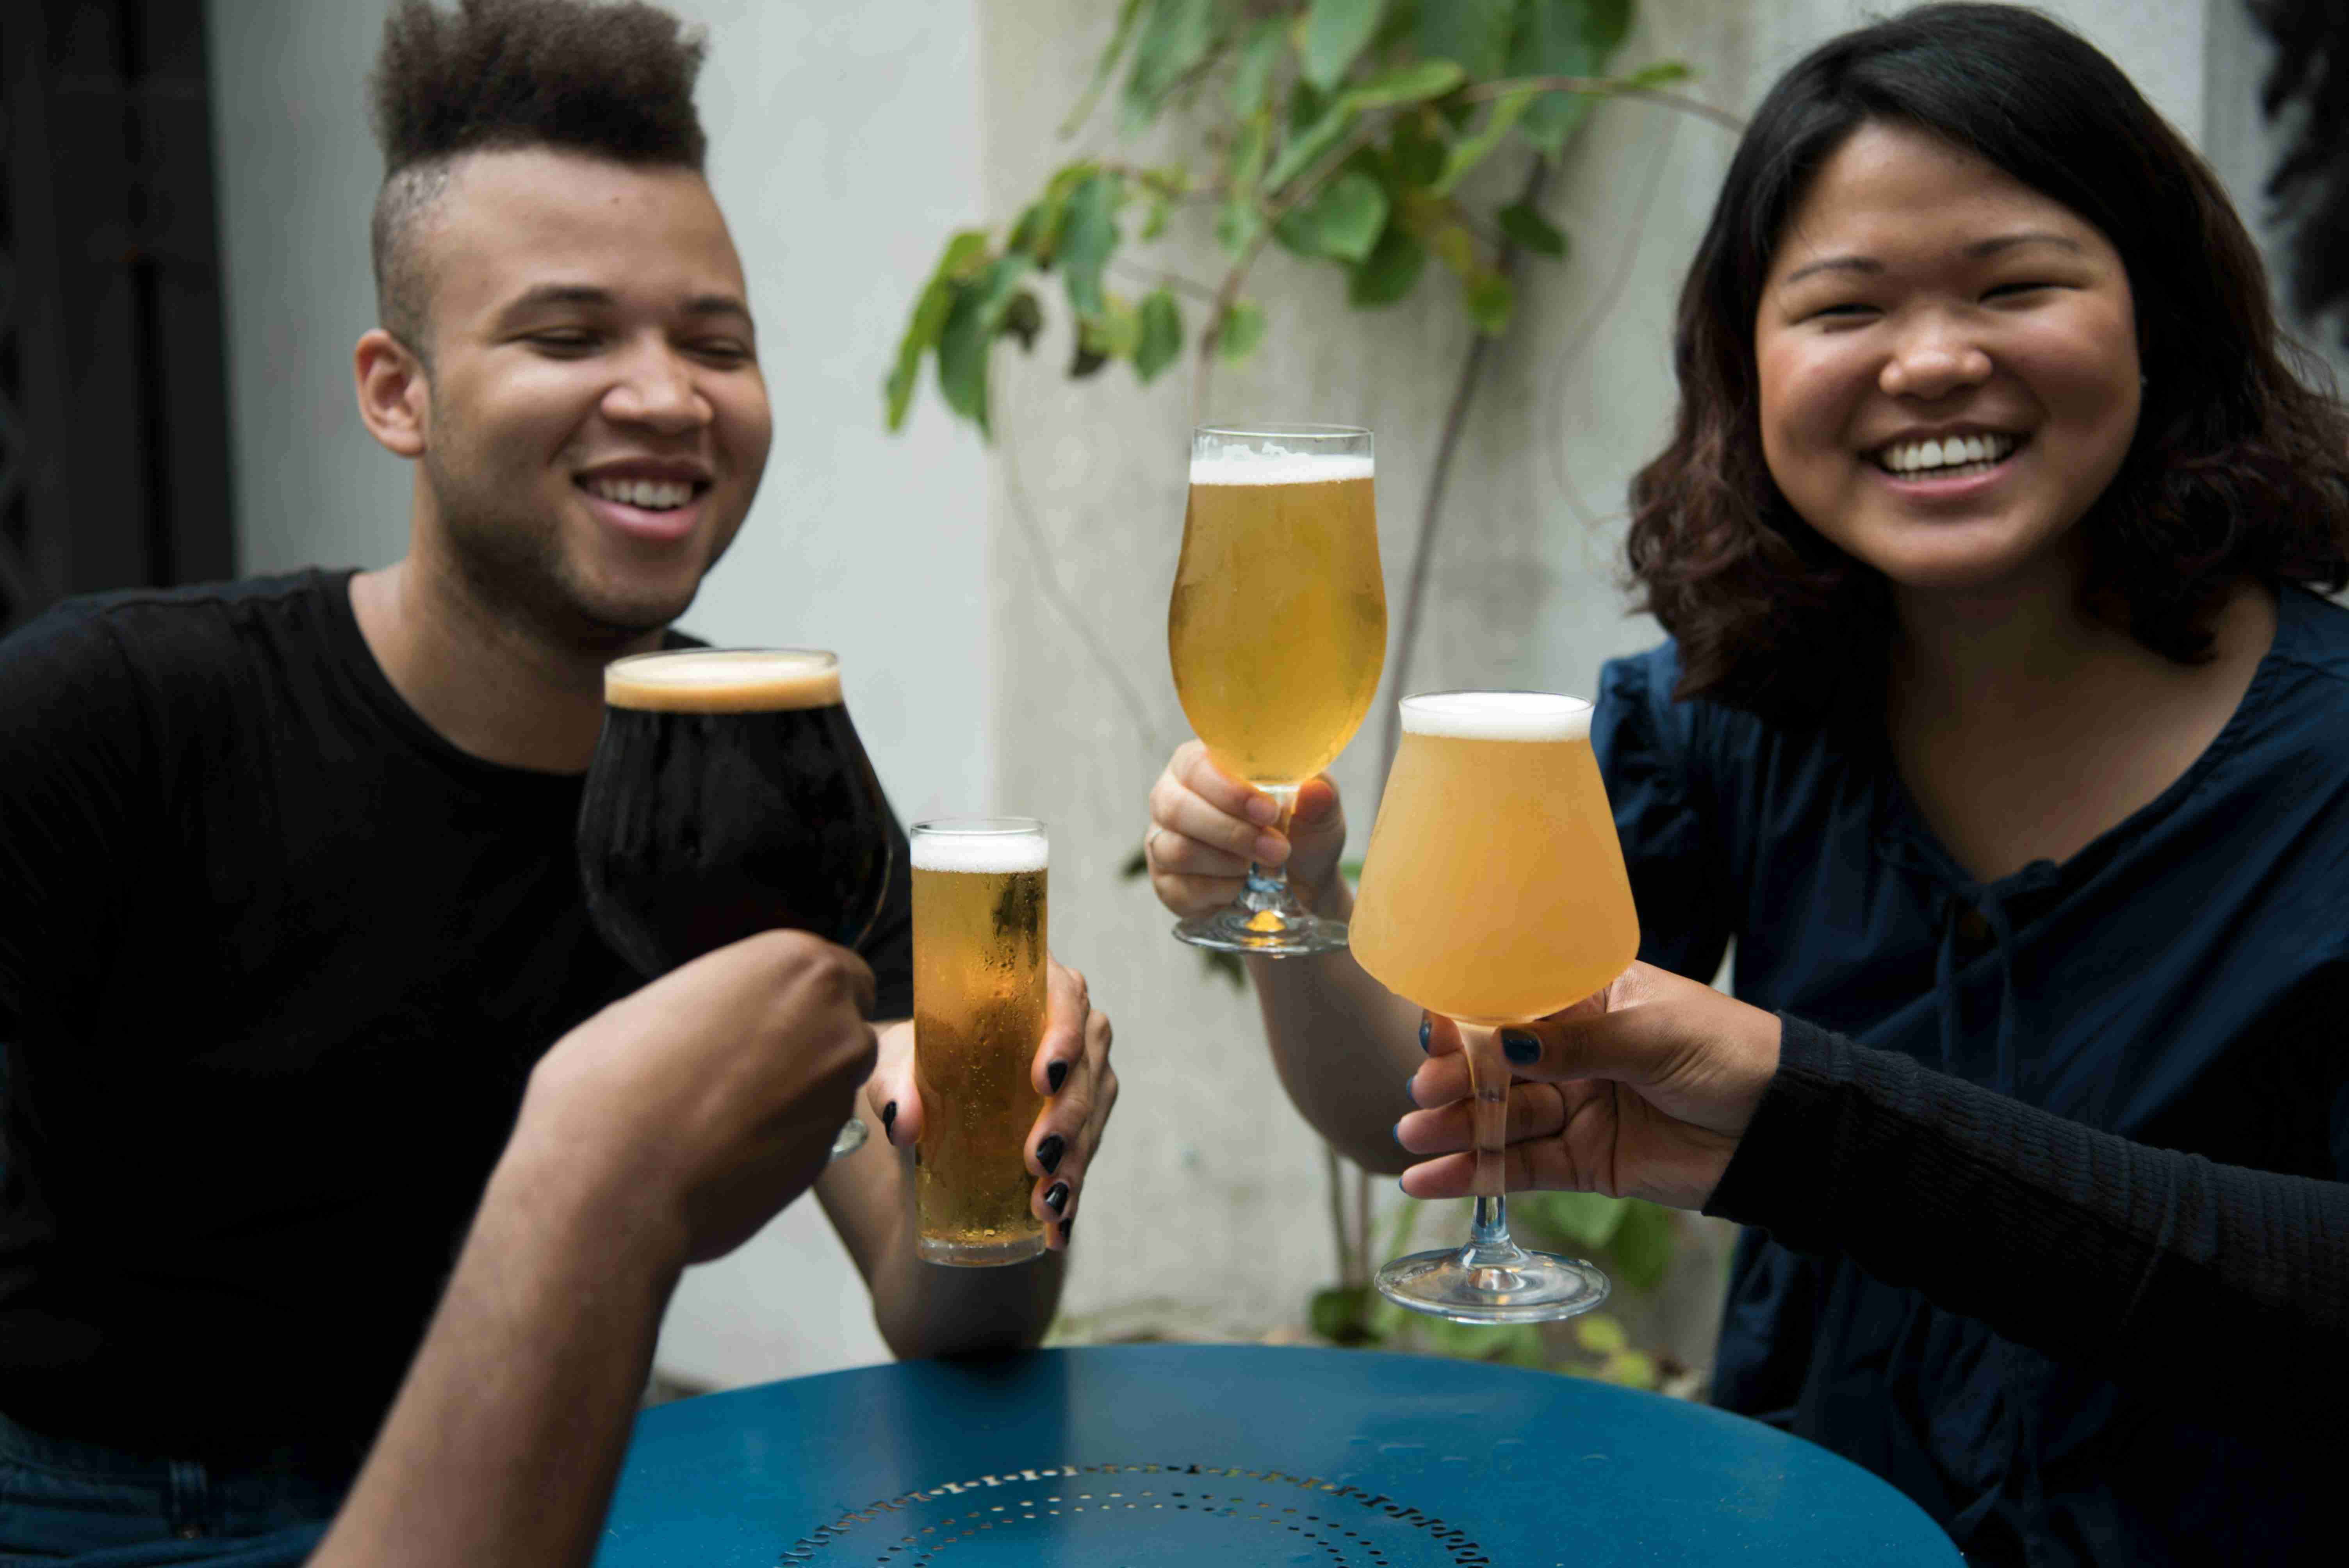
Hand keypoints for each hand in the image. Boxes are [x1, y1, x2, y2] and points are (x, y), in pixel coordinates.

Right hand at [512, 931, 878, 1266]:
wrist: (611, 1180)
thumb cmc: (613, 1087)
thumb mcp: (649, 1007)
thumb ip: (708, 1004)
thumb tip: (709, 1020)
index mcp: (795, 965)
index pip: (838, 974)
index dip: (805, 1002)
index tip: (769, 1020)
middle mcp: (835, 1025)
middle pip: (843, 1031)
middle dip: (806, 1048)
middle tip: (741, 1069)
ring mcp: (837, 1095)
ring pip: (830, 1088)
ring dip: (794, 1097)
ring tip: (722, 1115)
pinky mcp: (824, 1158)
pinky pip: (811, 1139)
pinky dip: (780, 1143)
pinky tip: (725, 1150)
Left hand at [866, 954, 1117, 1249]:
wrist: (931, 1092)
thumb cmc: (918, 1061)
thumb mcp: (895, 1066)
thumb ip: (893, 1086)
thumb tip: (904, 1123)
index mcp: (1031, 986)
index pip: (1064, 997)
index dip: (1063, 1036)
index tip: (1041, 1080)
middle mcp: (1071, 1022)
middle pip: (1085, 1066)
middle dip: (1067, 1119)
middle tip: (1036, 1161)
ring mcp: (1086, 1069)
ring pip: (1093, 1113)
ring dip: (1073, 1162)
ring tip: (1044, 1205)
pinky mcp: (1088, 1112)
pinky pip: (1090, 1149)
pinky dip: (1072, 1190)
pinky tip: (1054, 1228)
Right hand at [1144, 741, 1348, 917]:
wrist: (1301, 885)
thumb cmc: (1302, 834)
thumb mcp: (1319, 814)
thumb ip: (1319, 797)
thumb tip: (1314, 791)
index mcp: (1202, 764)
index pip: (1196, 766)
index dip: (1229, 790)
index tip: (1269, 812)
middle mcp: (1172, 798)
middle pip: (1177, 808)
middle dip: (1230, 832)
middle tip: (1276, 850)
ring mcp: (1163, 841)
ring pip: (1176, 850)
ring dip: (1226, 863)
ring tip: (1262, 870)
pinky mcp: (1166, 882)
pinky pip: (1180, 888)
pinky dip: (1218, 891)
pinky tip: (1242, 889)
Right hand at [1395, 962, 1781, 1210]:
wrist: (1786, 1128)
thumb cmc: (1731, 1055)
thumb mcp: (1655, 1036)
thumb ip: (1577, 1044)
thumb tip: (1505, 1040)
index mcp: (1590, 1001)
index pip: (1514, 1004)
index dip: (1470, 1020)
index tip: (1432, 1035)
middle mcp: (1574, 1053)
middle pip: (1498, 1067)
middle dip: (1456, 1081)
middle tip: (1424, 1095)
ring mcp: (1576, 1108)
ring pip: (1503, 1120)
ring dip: (1455, 1130)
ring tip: (1412, 1139)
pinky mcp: (1585, 1163)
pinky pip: (1523, 1168)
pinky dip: (1477, 1175)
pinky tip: (1430, 1179)